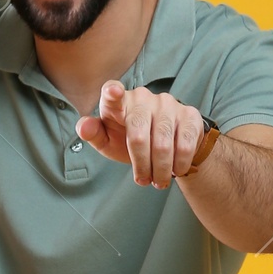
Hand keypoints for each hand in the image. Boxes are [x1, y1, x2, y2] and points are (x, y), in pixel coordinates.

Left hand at [76, 83, 209, 187]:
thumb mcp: (108, 140)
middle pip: (138, 135)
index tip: (114, 92)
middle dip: (141, 164)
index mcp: (119, 103)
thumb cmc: (129, 139)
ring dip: (161, 170)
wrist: (168, 143)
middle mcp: (143, 98)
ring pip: (163, 143)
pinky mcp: (189, 114)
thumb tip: (83, 127)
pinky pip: (185, 144)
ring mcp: (168, 104)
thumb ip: (94, 134)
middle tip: (143, 181)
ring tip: (158, 181)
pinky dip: (179, 164)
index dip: (113, 93)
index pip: (112, 94)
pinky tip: (176, 170)